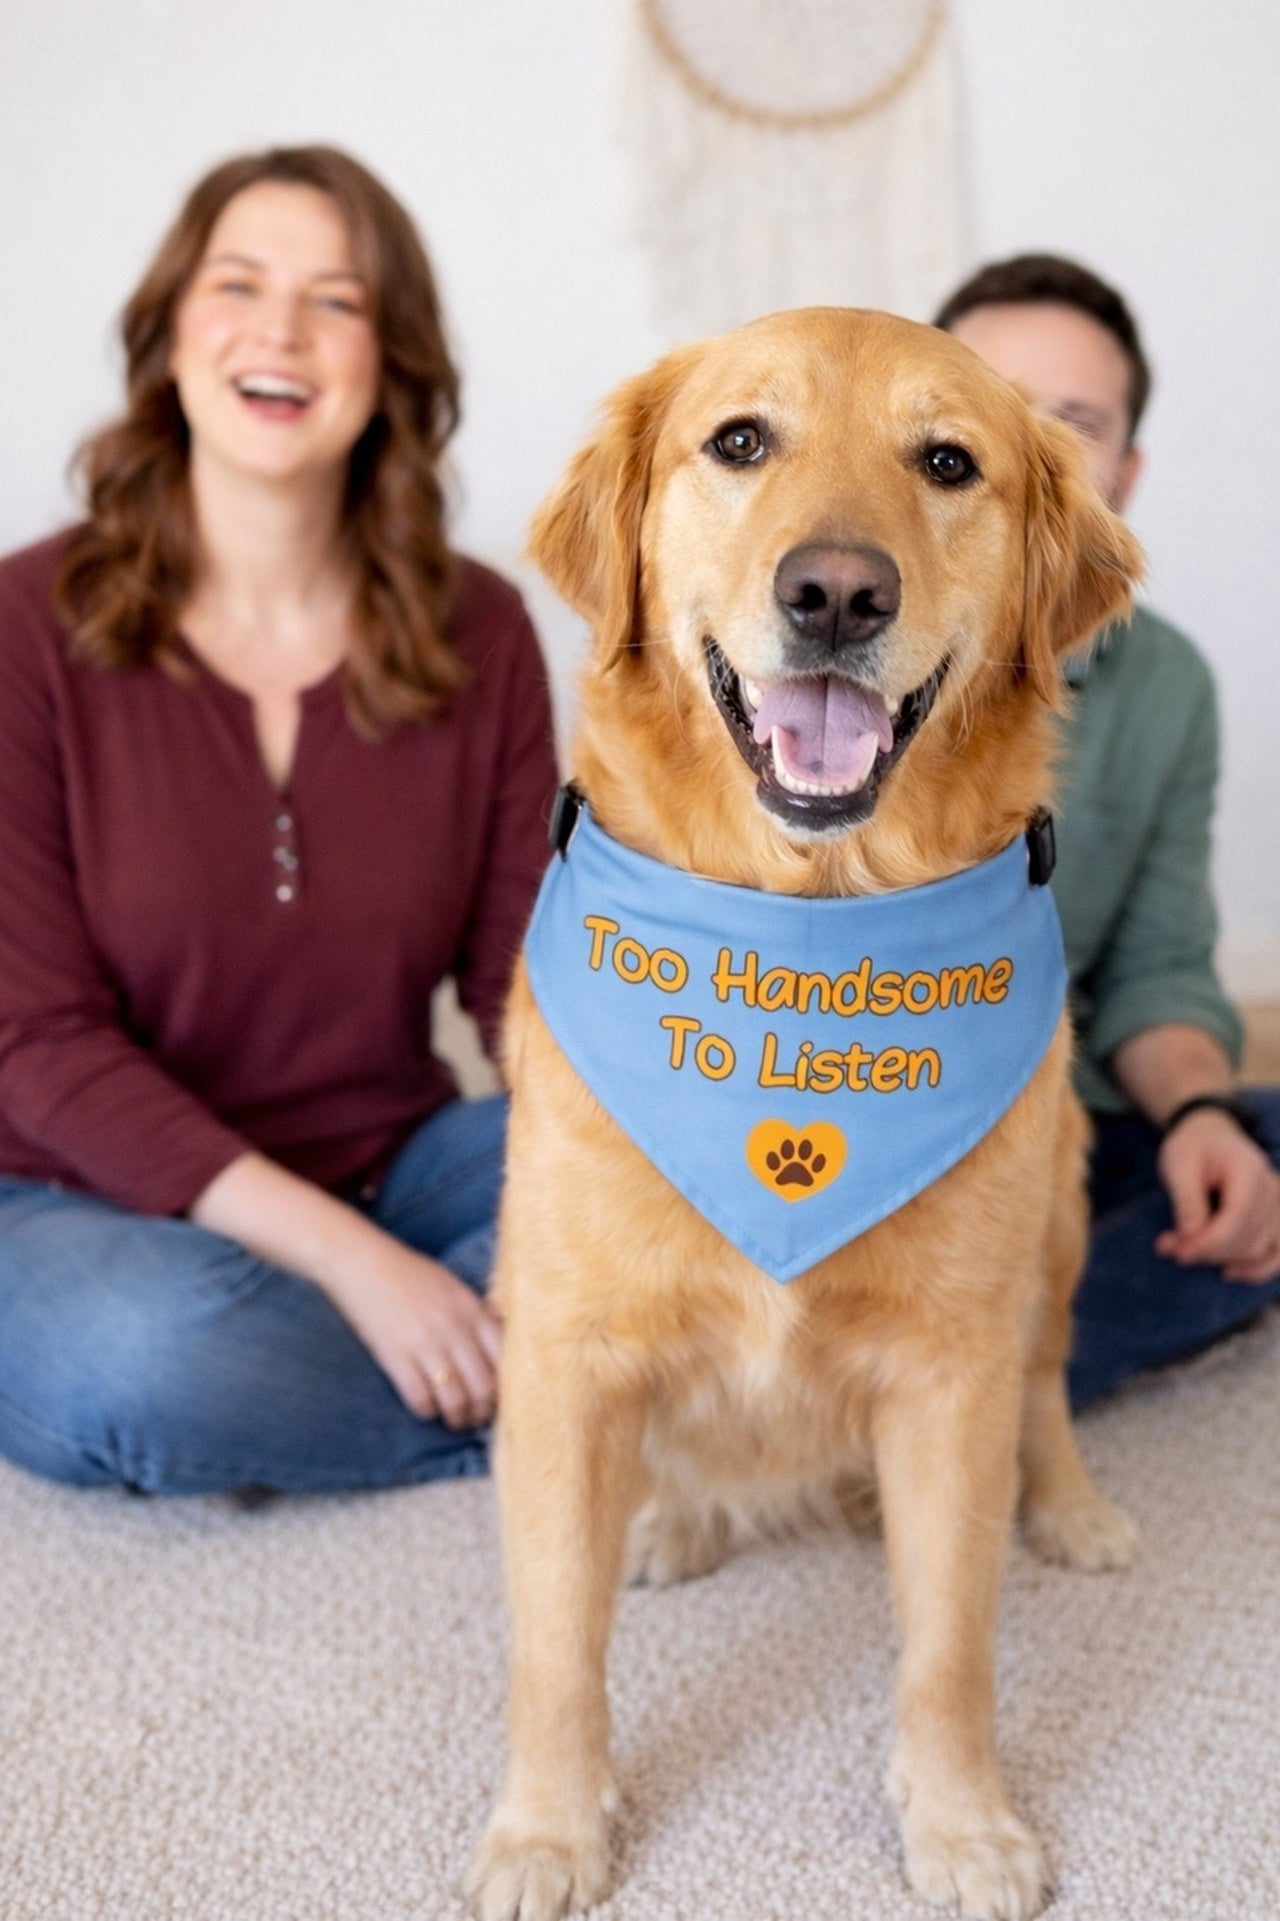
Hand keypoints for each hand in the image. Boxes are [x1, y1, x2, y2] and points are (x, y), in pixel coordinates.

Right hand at [335, 1240, 502, 1426]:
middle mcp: (453, 1328)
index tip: (501, 1396)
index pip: (505, 1358)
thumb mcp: (453, 1286)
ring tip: (456, 1422)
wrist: (360, 1262)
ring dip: (458, 1418)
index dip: (507, 1385)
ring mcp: (424, 1343)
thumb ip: (477, 1312)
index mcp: (471, 1309)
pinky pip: (420, 1398)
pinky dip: (427, 1411)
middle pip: (484, 1386)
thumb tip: (502, 1338)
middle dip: (484, 1410)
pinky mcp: (395, 1356)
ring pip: (455, 1399)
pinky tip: (428, 1409)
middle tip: (479, 1418)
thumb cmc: (408, 1273)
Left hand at [1156, 1109, 1279, 1282]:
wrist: (1209, 1136)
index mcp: (1249, 1171)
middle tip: (1167, 1247)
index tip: (1177, 1251)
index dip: (1208, 1242)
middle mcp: (1272, 1190)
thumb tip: (1191, 1237)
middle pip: (1248, 1239)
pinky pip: (1278, 1254)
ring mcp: (1278, 1206)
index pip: (1237, 1218)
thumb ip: (1186, 1201)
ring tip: (1184, 1251)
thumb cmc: (1192, 1148)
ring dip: (1222, 1259)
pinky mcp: (1276, 1220)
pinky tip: (1227, 1272)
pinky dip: (1256, 1269)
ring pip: (1260, 1251)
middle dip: (1206, 1251)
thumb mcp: (1178, 1165)